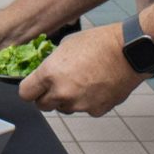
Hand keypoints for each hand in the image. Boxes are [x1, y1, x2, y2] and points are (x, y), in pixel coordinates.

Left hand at [19, 23, 141, 115]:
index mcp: (49, 74)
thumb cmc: (98, 43)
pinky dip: (87, 101)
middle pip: (42, 106)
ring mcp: (79, 104)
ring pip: (64, 108)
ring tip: (82, 80)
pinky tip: (96, 86)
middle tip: (57, 85)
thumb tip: (45, 73)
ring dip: (67, 99)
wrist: (128, 51)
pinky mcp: (96, 110)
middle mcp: (62, 93)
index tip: (34, 87)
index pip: (25, 94)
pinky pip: (84, 109)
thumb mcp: (65, 45)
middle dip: (46, 96)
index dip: (29, 89)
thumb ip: (51, 64)